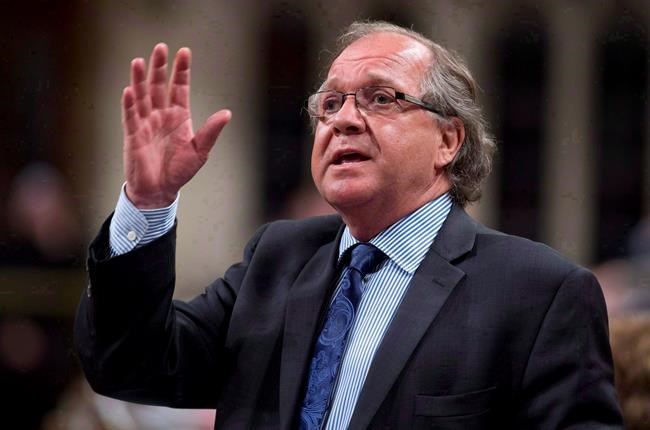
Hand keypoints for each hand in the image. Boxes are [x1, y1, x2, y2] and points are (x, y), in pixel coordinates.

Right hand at [122, 43, 230, 207]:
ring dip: (141, 79)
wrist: (160, 191)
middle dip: (160, 67)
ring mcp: (146, 123)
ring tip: (141, 61)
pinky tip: (129, 89)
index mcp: (179, 117)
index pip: (180, 88)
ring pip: (142, 96)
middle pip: (159, 86)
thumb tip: (227, 113)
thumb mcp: (200, 150)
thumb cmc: (179, 171)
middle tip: (161, 48)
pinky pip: (130, 116)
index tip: (184, 52)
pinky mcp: (133, 135)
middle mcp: (161, 115)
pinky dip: (129, 104)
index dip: (182, 71)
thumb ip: (211, 131)